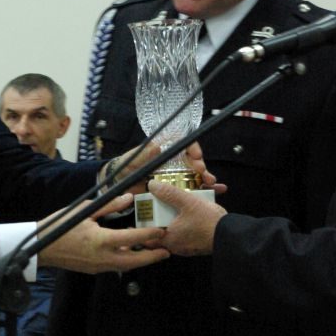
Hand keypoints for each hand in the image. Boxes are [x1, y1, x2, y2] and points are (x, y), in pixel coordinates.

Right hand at [38, 193, 169, 272]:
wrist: (42, 247)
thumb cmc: (61, 226)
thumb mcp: (85, 210)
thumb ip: (109, 205)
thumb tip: (128, 198)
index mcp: (101, 240)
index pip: (133, 239)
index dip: (150, 235)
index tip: (161, 230)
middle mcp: (103, 257)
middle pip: (135, 261)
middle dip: (152, 257)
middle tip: (167, 252)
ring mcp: (99, 266)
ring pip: (127, 266)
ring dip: (141, 261)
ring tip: (154, 254)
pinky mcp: (94, 270)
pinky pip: (116, 267)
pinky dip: (127, 261)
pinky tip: (132, 254)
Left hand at [106, 141, 223, 194]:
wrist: (119, 183)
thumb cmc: (127, 166)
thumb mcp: (136, 157)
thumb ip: (147, 151)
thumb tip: (160, 145)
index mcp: (166, 151)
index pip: (184, 144)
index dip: (193, 148)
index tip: (197, 155)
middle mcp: (173, 163)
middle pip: (193, 162)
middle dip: (202, 167)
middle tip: (204, 173)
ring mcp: (175, 177)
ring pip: (196, 176)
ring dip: (206, 178)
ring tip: (212, 184)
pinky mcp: (175, 191)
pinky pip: (192, 190)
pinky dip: (204, 191)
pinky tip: (216, 191)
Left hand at [149, 180, 226, 255]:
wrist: (232, 235)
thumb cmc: (208, 221)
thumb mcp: (188, 202)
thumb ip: (169, 193)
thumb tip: (152, 185)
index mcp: (168, 238)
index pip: (148, 234)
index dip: (146, 222)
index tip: (147, 211)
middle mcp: (176, 245)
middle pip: (164, 228)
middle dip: (165, 214)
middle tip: (165, 203)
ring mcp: (188, 246)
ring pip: (179, 228)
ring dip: (181, 215)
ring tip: (186, 201)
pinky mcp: (199, 244)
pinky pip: (191, 230)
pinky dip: (193, 219)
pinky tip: (200, 207)